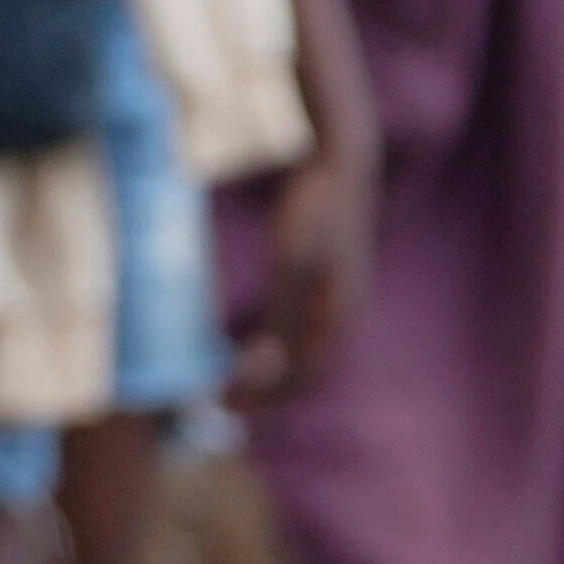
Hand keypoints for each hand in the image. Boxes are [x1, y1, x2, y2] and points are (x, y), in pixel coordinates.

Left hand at [222, 133, 373, 401]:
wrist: (341, 163)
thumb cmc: (314, 208)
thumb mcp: (292, 263)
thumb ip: (281, 317)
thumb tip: (264, 369)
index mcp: (338, 318)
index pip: (301, 378)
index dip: (262, 396)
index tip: (220, 400)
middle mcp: (343, 317)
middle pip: (305, 373)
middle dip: (265, 392)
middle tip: (220, 399)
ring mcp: (340, 301)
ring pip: (306, 354)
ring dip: (272, 373)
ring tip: (235, 376)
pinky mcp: (331, 284)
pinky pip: (305, 332)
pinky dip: (279, 347)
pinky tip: (257, 340)